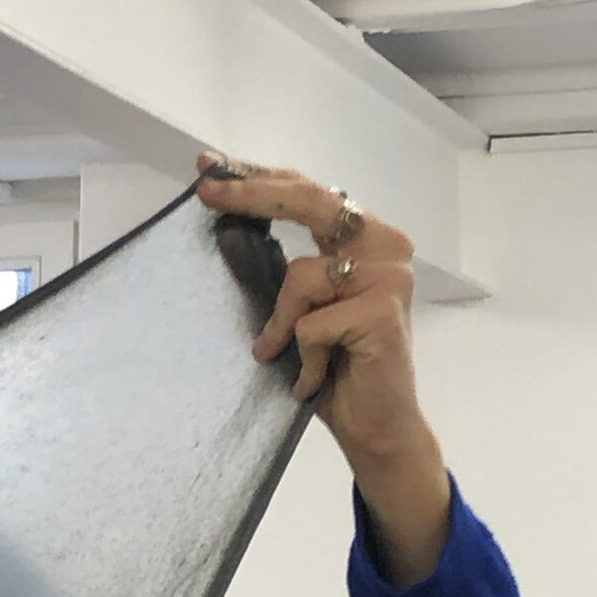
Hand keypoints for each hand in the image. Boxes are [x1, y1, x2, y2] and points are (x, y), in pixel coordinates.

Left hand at [196, 159, 451, 587]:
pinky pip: (310, 326)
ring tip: (293, 359)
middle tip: (207, 193)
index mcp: (366, 237)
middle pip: (308, 201)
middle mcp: (385, 244)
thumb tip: (229, 231)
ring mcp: (389, 276)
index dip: (259, 178)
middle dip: (251, 196)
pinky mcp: (381, 312)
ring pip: (300, 278)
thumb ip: (284, 272)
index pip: (308, 192)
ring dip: (283, 326)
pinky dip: (303, 360)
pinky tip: (316, 380)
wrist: (375, 429)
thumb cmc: (335, 373)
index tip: (212, 167)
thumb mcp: (300, 313)